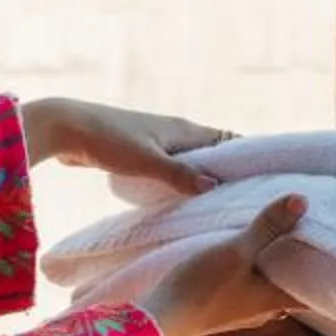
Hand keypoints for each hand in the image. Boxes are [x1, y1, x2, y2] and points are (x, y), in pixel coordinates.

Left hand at [19, 97, 230, 196]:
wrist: (66, 128)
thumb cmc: (107, 140)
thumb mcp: (147, 160)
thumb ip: (179, 174)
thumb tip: (213, 187)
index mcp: (183, 130)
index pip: (229, 141)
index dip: (249, 156)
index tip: (268, 176)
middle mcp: (175, 134)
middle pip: (212, 154)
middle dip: (229, 173)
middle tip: (248, 199)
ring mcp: (157, 144)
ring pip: (190, 163)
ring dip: (202, 180)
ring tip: (220, 207)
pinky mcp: (139, 155)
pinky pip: (170, 171)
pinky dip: (180, 184)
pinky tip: (181, 203)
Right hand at [133, 197, 303, 335]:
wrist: (160, 318)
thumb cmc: (201, 287)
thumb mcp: (237, 251)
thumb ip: (268, 227)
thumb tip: (303, 201)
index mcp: (275, 300)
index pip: (314, 291)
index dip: (330, 274)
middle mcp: (264, 309)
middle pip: (292, 286)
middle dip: (302, 265)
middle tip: (313, 236)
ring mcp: (242, 309)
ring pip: (269, 284)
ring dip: (276, 265)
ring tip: (282, 237)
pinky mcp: (221, 306)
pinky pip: (248, 284)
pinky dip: (256, 269)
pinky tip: (249, 253)